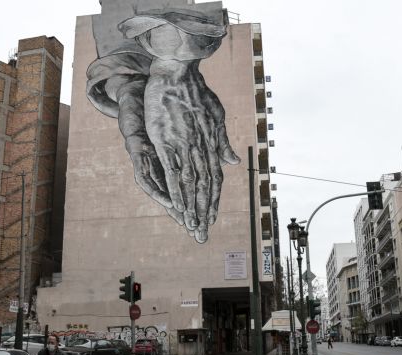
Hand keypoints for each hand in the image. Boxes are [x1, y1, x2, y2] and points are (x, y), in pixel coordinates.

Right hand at [144, 66, 239, 242]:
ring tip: (192, 229)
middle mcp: (201, 149)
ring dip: (193, 209)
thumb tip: (233, 162)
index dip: (214, 200)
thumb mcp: (216, 116)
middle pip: (206, 188)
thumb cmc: (195, 93)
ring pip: (192, 185)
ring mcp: (185, 147)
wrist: (177, 72)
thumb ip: (222, 142)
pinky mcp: (168, 143)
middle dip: (205, 213)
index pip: (215, 179)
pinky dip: (178, 192)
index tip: (212, 218)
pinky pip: (174, 173)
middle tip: (203, 235)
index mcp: (211, 145)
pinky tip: (178, 208)